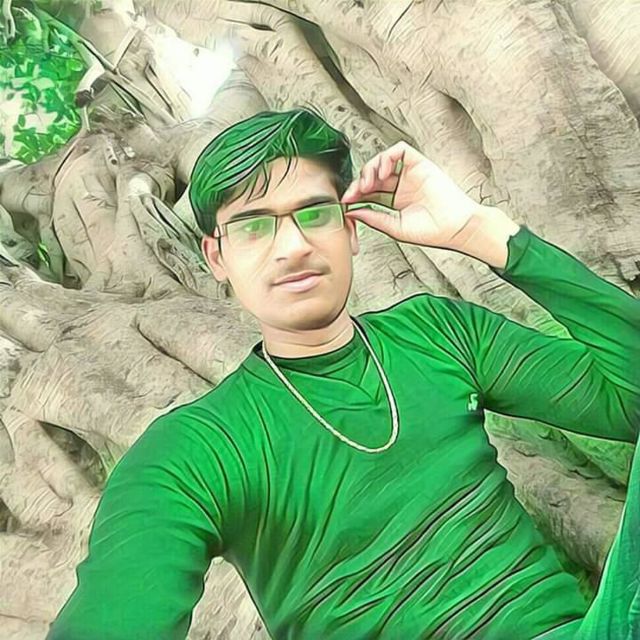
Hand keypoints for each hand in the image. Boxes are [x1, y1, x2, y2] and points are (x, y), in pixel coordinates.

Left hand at [341, 141, 486, 249]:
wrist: (454, 228)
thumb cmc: (432, 232)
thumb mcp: (394, 227)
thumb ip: (373, 217)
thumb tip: (352, 212)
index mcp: (395, 201)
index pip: (369, 192)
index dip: (355, 194)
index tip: (345, 202)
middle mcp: (402, 185)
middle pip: (373, 175)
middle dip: (359, 182)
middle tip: (353, 193)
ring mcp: (411, 174)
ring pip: (383, 160)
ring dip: (370, 169)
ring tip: (368, 184)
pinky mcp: (420, 163)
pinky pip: (400, 150)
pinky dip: (387, 156)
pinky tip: (383, 171)